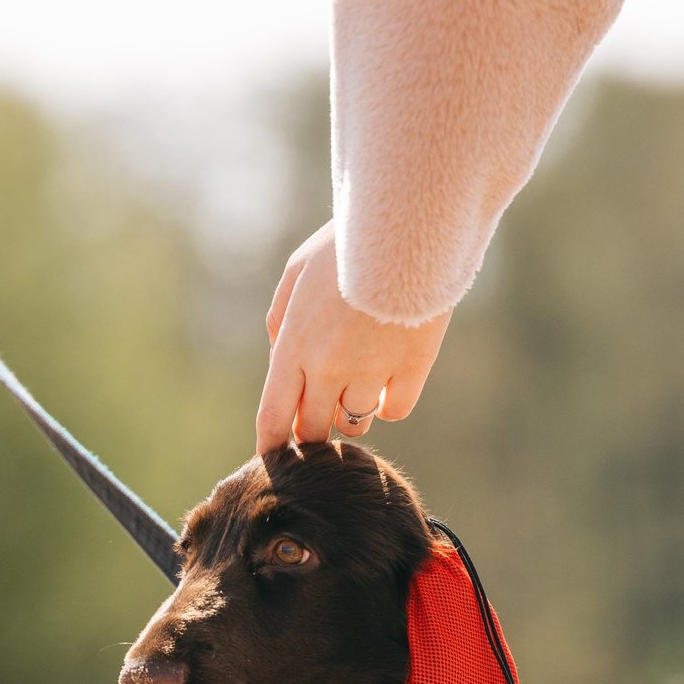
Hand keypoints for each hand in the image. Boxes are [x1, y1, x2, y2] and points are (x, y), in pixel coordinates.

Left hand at [255, 223, 450, 458]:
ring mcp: (372, 372)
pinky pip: (395, 409)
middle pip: (313, 429)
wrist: (405, 226)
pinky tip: (390, 383)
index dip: (271, 445)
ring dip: (351, 413)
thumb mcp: (296, 272)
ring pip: (355, 422)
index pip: (273, 416)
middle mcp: (328, 368)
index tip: (273, 458)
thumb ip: (280, 320)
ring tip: (357, 388)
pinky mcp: (412, 368)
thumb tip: (278, 360)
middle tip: (319, 419)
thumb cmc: (346, 245)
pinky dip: (390, 403)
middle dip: (311, 430)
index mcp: (294, 346)